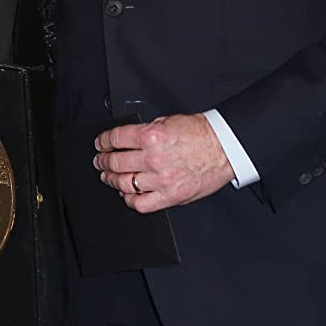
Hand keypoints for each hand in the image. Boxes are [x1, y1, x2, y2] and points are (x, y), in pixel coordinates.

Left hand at [93, 114, 233, 212]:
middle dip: (103, 161)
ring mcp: (160, 179)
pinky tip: (126, 194)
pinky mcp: (170, 196)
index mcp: (151, 136)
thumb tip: (129, 138)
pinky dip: (129, 199)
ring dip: (111, 180)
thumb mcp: (168, 121)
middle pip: (116, 162)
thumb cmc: (201, 134)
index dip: (103, 142)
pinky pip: (141, 203)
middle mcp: (153, 158)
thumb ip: (147, 130)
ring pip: (124, 183)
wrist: (224, 148)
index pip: (115, 139)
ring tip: (108, 177)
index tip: (100, 144)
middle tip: (100, 161)